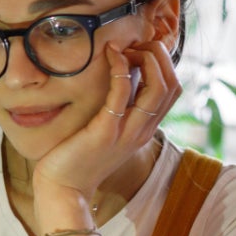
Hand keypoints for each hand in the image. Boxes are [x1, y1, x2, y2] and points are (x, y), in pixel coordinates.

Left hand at [31, 40, 180, 213]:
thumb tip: (121, 77)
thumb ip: (118, 110)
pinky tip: (110, 54)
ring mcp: (127, 132)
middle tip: (135, 45)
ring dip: (147, 59)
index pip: (172, 90)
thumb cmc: (78, 158)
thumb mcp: (106, 132)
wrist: (63, 190)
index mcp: (144, 130)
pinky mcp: (106, 131)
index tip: (139, 51)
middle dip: (159, 56)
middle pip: (172, 85)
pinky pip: (122, 92)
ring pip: (158, 88)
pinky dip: (120, 68)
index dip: (163, 63)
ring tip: (126, 47)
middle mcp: (142, 131)